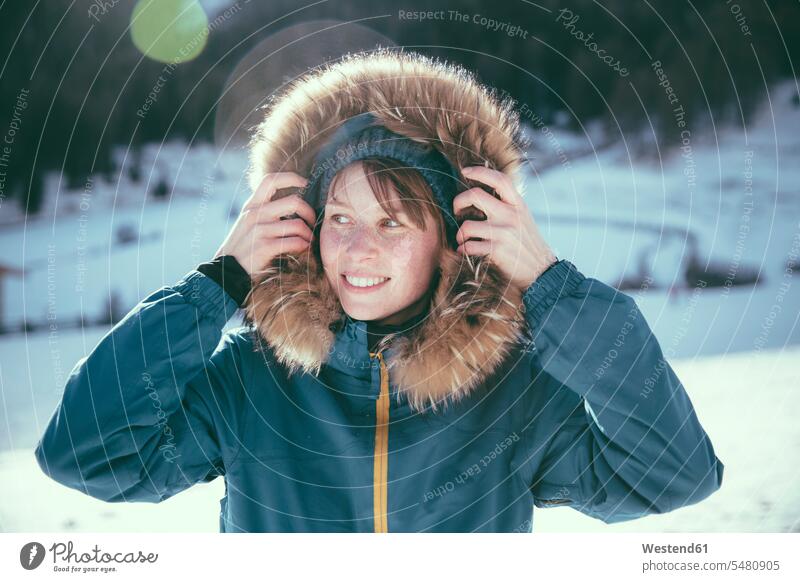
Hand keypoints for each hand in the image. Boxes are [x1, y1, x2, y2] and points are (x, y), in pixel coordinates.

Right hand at [213, 172, 315, 276]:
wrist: (226, 273)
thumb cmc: (242, 250)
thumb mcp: (247, 224)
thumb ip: (263, 212)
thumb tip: (289, 204)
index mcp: (251, 206)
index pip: (271, 180)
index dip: (291, 178)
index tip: (304, 183)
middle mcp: (255, 214)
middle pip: (294, 202)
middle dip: (310, 213)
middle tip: (312, 223)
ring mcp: (259, 230)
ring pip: (298, 225)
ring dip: (309, 234)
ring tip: (309, 241)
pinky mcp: (265, 247)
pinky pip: (295, 242)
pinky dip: (304, 246)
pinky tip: (303, 250)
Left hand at [453, 165, 556, 290]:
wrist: (542, 272)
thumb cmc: (528, 246)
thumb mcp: (523, 219)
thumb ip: (508, 206)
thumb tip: (485, 193)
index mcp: (518, 205)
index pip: (499, 179)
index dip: (479, 171)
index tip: (465, 171)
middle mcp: (511, 215)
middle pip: (474, 195)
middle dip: (458, 202)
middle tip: (456, 212)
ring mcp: (503, 232)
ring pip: (466, 226)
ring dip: (459, 235)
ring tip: (462, 240)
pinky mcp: (497, 250)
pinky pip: (469, 246)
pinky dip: (462, 250)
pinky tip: (465, 252)